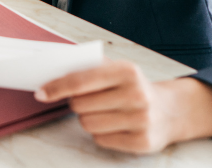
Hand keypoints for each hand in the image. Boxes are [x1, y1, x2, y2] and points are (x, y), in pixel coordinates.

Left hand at [36, 61, 211, 152]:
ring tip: (102, 112)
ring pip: (88, 124)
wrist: (171, 110)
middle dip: (76, 104)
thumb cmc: (132, 86)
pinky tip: (114, 125)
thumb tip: (51, 74)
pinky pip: (101, 140)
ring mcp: (141, 121)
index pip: (80, 81)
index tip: (40, 93)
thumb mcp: (116, 69)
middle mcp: (136, 95)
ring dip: (87, 119)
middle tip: (86, 101)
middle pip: (80, 105)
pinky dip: (101, 133)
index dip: (56, 87)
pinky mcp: (143, 142)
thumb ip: (87, 69)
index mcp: (127, 71)